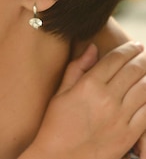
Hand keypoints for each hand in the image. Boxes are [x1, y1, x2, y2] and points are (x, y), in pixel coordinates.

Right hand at [23, 41, 145, 158]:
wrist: (59, 158)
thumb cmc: (55, 124)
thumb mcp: (61, 93)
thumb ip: (77, 68)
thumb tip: (93, 47)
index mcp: (88, 86)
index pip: (114, 60)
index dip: (127, 49)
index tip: (134, 45)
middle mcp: (107, 99)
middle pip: (133, 71)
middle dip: (142, 59)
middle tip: (144, 53)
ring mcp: (120, 117)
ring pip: (144, 89)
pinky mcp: (129, 134)